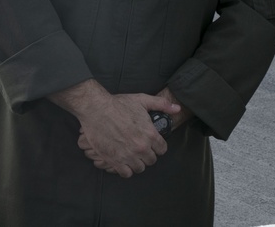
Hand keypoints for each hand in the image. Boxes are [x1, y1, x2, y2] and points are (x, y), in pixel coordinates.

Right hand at [50, 80, 179, 176]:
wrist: (97, 110)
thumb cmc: (119, 104)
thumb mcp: (143, 100)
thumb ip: (162, 104)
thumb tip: (177, 109)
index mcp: (150, 134)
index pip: (162, 149)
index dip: (158, 147)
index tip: (153, 144)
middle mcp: (141, 147)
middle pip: (151, 160)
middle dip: (148, 155)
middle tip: (142, 149)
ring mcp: (128, 155)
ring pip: (140, 168)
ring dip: (138, 163)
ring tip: (133, 156)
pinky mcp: (114, 160)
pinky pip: (126, 173)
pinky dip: (126, 169)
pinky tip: (124, 162)